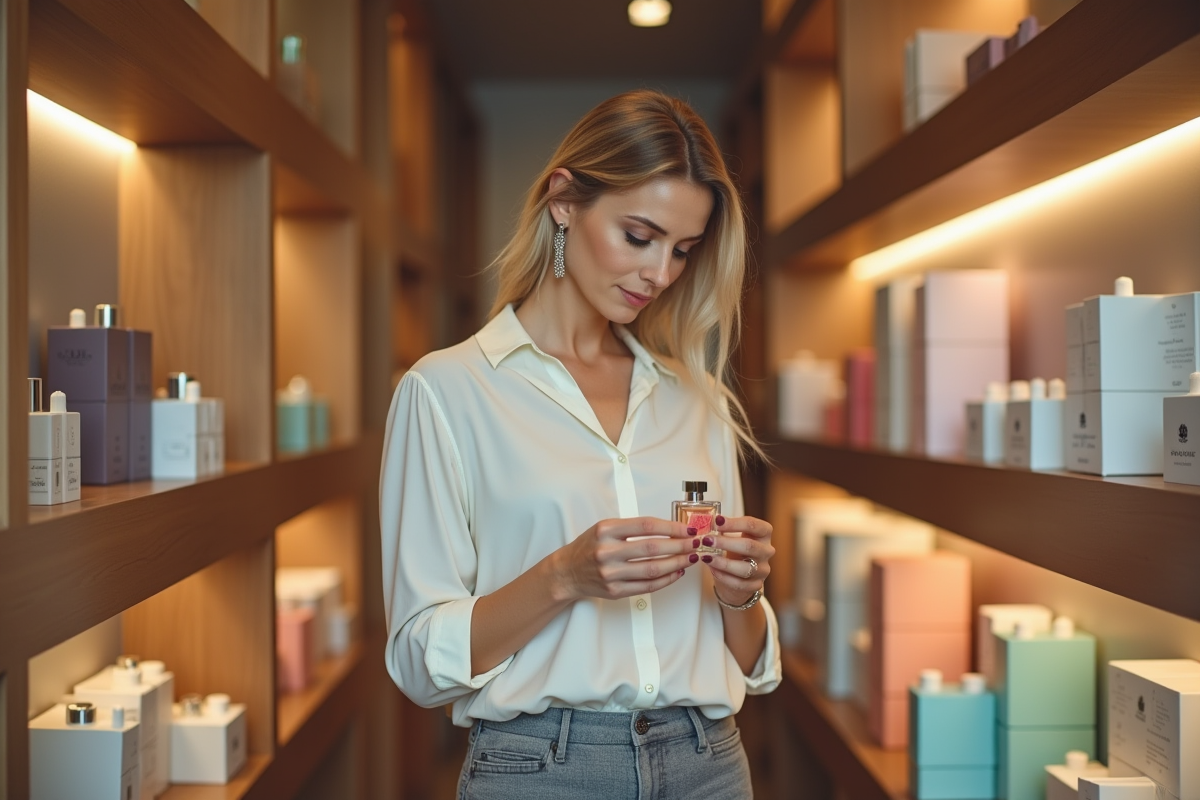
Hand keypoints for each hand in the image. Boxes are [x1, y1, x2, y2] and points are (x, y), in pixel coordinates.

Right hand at [551, 517, 696, 602]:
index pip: (646, 526)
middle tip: (696, 543)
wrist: (567, 571)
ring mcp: (611, 574)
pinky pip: (647, 586)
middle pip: (653, 548)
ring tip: (690, 557)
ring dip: (677, 563)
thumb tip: (669, 529)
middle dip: (680, 545)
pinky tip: (677, 572)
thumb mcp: (605, 528)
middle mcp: (607, 552)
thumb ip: (633, 528)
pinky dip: (666, 579)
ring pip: (653, 569)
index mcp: (606, 530)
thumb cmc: (589, 546)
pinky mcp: (615, 591)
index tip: (688, 528)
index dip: (672, 527)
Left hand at [700, 515, 773, 606]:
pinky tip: (712, 569)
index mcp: (763, 534)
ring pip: (745, 568)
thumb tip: (704, 523)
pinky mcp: (756, 585)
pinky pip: (739, 583)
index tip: (717, 521)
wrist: (737, 575)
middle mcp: (766, 551)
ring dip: (723, 563)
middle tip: (706, 540)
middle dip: (725, 543)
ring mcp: (762, 570)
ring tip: (706, 557)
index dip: (734, 523)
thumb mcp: (731, 536)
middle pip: (749, 546)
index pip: (753, 525)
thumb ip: (721, 530)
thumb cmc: (734, 550)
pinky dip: (723, 577)